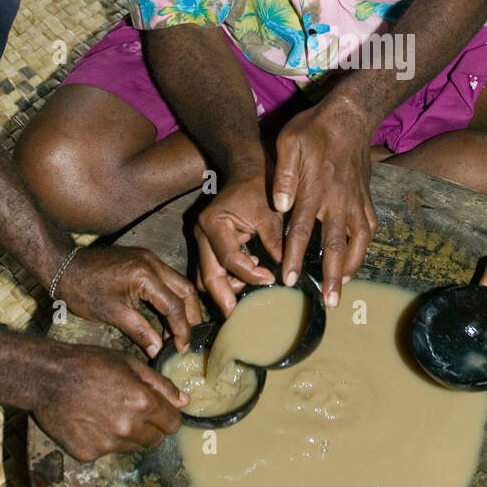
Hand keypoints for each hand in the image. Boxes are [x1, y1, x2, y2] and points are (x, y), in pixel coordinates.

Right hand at [33, 344, 187, 460]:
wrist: (47, 378)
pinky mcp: (88, 454)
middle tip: (132, 410)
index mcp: (143, 403)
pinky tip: (90, 421)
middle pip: (155, 440)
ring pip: (132, 446)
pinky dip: (102, 440)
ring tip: (107, 412)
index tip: (160, 410)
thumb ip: (161, 385)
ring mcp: (107, 445)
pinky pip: (106, 451)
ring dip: (127, 434)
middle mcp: (128, 428)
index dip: (168, 416)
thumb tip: (184, 401)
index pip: (173, 424)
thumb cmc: (89, 363)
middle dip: (151, 427)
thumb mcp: (129, 363)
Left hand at [56, 245, 200, 356]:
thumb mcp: (113, 315)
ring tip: (177, 331)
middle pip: (186, 290)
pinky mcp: (145, 258)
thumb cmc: (83, 291)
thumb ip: (140, 332)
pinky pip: (167, 278)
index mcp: (145, 276)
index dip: (181, 329)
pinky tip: (165, 315)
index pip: (174, 305)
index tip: (181, 348)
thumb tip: (158, 351)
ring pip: (179, 282)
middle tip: (187, 339)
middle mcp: (152, 262)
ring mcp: (150, 257)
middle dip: (191, 316)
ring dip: (183, 306)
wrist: (64, 266)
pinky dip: (171, 297)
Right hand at [194, 174, 282, 315]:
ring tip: (248, 296)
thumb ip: (275, 240)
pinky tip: (247, 282)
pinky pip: (212, 270)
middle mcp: (202, 233)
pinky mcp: (209, 245)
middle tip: (238, 316)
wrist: (250, 170)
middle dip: (223, 296)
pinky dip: (227, 280)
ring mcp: (203, 240)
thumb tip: (285, 270)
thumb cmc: (260, 187)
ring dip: (225, 289)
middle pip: (208, 274)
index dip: (249, 274)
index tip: (271, 279)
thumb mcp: (271, 212)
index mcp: (213, 222)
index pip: (228, 258)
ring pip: (206, 276)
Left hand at [274, 102, 377, 306]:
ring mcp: (355, 200)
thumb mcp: (289, 143)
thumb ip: (283, 176)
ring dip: (351, 267)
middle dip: (331, 277)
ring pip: (357, 241)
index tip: (290, 281)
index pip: (301, 232)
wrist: (351, 115)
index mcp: (314, 190)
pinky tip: (356, 259)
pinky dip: (363, 247)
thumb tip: (279, 207)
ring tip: (343, 288)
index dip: (295, 258)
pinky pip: (368, 228)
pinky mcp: (365, 196)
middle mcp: (337, 200)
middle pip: (334, 246)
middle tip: (329, 303)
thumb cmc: (314, 129)